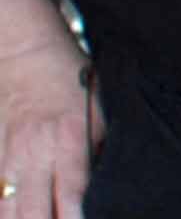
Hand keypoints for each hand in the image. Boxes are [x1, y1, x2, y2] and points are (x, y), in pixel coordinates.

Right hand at [0, 39, 95, 218]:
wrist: (26, 52)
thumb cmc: (71, 82)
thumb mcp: (98, 113)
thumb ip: (95, 154)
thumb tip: (98, 192)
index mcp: (69, 140)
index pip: (72, 194)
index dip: (74, 218)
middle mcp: (35, 153)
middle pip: (32, 212)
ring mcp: (9, 156)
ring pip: (7, 210)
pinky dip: (3, 210)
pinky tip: (14, 215)